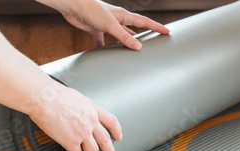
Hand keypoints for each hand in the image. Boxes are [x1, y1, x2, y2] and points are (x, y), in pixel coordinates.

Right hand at [28, 83, 121, 150]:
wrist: (44, 98)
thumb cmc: (54, 94)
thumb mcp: (75, 97)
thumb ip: (80, 107)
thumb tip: (77, 110)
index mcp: (92, 109)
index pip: (111, 121)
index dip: (116, 130)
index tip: (118, 136)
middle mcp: (90, 121)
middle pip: (105, 139)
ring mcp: (82, 132)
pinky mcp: (71, 141)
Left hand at [37, 0, 169, 48]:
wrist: (73, 6)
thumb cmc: (91, 10)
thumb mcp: (111, 25)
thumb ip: (124, 37)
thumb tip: (138, 47)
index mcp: (123, 16)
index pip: (144, 22)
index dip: (156, 27)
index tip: (167, 31)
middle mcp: (117, 19)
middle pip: (134, 28)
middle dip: (145, 34)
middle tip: (156, 40)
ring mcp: (107, 25)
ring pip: (121, 35)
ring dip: (127, 42)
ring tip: (135, 51)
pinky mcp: (96, 29)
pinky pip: (103, 41)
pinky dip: (105, 48)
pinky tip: (106, 56)